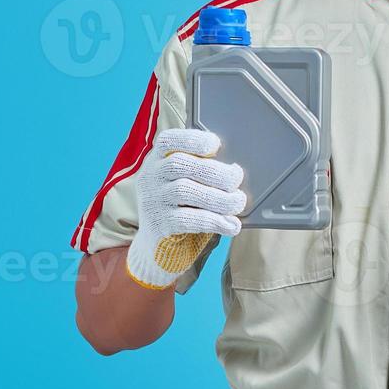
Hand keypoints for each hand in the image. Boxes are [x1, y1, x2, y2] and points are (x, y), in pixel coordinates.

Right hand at [126, 128, 246, 289]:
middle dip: (214, 170)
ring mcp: (152, 201)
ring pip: (184, 190)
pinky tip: (231, 225)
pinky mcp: (158, 225)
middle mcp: (150, 177)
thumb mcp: (188, 184)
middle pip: (180, 164)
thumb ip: (203, 172)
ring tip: (238, 202)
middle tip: (237, 178)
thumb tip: (236, 170)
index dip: (192, 139)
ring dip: (217, 196)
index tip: (216, 144)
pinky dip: (213, 221)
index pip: (168, 140)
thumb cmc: (182, 207)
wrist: (159, 249)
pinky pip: (187, 219)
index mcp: (157, 160)